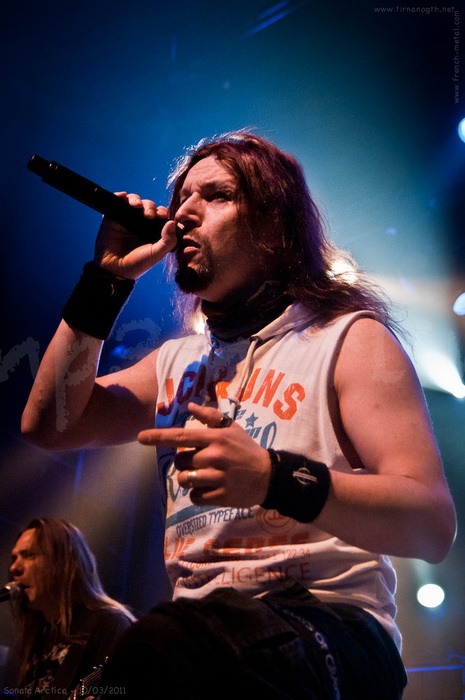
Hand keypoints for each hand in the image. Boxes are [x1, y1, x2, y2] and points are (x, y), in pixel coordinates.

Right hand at [93, 193, 177, 279]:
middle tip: (149, 215)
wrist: (114, 270)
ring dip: (136, 199)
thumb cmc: (137, 264)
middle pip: (148, 205)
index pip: (160, 214)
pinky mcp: (112, 218)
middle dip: (150, 206)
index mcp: (152, 230)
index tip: (162, 216)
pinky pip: (116, 202)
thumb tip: (172, 222)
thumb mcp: (157, 254)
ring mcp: (126, 220)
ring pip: (133, 201)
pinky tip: (122, 197)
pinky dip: (120, 196)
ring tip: (137, 206)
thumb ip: (168, 240)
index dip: (162, 212)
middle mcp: (140, 223)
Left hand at [138, 402, 271, 506]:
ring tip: (205, 476)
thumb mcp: (232, 428)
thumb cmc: (247, 449)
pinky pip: (195, 497)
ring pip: (185, 480)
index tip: (141, 437)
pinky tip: (211, 489)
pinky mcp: (221, 497)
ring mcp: (218, 477)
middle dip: (186, 462)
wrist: (270, 476)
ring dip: (190, 479)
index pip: (181, 436)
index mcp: (215, 438)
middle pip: (180, 461)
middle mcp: (215, 456)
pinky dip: (199, 494)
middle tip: (202, 462)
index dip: (159, 437)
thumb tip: (190, 407)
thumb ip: (210, 417)